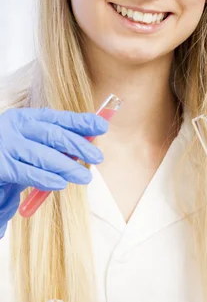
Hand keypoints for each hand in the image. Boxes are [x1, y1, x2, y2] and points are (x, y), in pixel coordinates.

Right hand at [0, 107, 107, 234]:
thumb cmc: (15, 157)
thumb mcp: (34, 144)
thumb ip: (56, 142)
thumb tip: (88, 143)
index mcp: (25, 117)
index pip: (58, 117)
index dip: (81, 121)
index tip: (102, 126)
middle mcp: (15, 127)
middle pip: (53, 134)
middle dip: (79, 146)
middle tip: (98, 157)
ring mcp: (6, 145)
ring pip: (44, 155)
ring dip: (68, 167)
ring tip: (85, 177)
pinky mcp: (1, 165)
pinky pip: (28, 173)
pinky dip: (47, 179)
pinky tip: (61, 183)